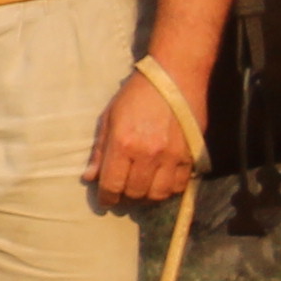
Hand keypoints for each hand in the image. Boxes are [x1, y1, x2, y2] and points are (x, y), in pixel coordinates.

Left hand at [88, 63, 201, 207]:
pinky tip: (160, 184)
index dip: (106, 198)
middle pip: (135, 193)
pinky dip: (168, 191)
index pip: (112, 185)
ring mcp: (172, 156)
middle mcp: (148, 154)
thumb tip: (90, 178)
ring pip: (158, 194)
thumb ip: (99, 151)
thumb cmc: (135, 96)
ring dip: (147, 198)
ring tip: (140, 191)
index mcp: (123, 144)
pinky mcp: (191, 155)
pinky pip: (179, 185)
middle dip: (125, 199)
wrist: (174, 78)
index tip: (105, 201)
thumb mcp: (109, 118)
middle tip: (122, 195)